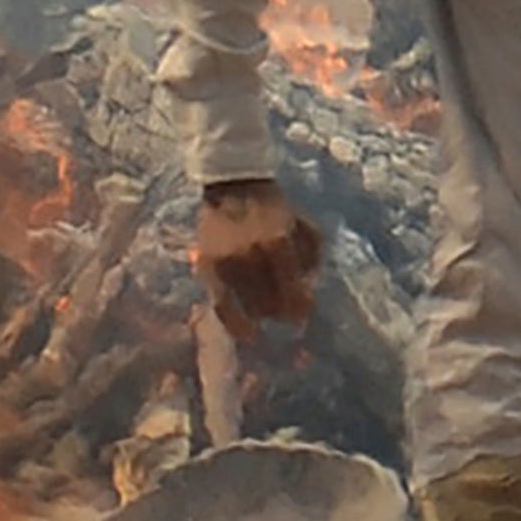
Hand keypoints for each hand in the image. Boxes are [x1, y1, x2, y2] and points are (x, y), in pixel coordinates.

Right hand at [192, 181, 322, 333]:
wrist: (234, 185)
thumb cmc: (274, 206)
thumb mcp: (303, 224)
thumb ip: (311, 258)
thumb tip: (310, 290)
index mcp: (278, 242)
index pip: (293, 290)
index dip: (302, 307)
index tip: (304, 314)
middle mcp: (251, 256)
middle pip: (273, 303)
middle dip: (284, 312)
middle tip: (288, 312)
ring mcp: (227, 264)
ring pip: (251, 307)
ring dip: (264, 314)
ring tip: (268, 311)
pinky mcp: (208, 269)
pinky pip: (222, 307)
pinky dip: (237, 325)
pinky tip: (249, 335)